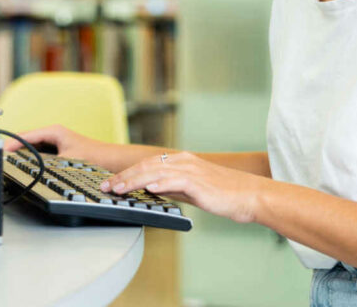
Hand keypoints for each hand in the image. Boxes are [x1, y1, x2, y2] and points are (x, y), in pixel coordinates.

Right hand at [2, 124, 108, 166]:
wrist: (109, 161)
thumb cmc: (93, 157)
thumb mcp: (66, 160)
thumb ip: (47, 162)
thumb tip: (30, 166)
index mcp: (54, 131)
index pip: (27, 135)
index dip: (12, 143)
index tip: (1, 151)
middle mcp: (53, 134)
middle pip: (27, 139)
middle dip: (13, 147)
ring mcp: (55, 141)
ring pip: (32, 146)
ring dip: (21, 152)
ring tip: (7, 162)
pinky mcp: (57, 150)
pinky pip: (38, 152)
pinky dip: (29, 157)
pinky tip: (23, 165)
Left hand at [100, 151, 268, 223]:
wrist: (250, 196)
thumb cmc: (225, 195)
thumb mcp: (193, 189)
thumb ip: (173, 187)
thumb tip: (153, 190)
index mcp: (182, 161)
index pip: (148, 164)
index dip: (127, 172)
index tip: (111, 181)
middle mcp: (184, 161)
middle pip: (146, 165)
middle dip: (124, 176)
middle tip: (106, 185)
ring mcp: (191, 170)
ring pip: (155, 171)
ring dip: (134, 180)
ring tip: (118, 188)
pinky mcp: (199, 182)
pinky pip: (175, 181)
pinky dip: (160, 183)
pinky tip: (148, 188)